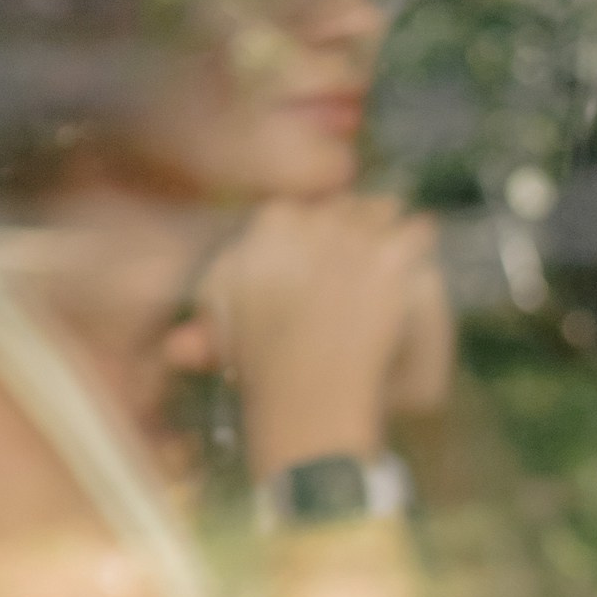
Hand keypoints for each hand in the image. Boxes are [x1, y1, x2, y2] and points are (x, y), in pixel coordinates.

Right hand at [193, 196, 445, 479]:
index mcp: (269, 227)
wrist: (307, 394)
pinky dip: (418, 244)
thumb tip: (177, 343)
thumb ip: (211, 310)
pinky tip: (413, 263)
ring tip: (386, 258)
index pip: (298, 207)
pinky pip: (419, 229)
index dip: (310, 228)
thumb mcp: (223, 330)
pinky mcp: (393, 254)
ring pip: (383, 207)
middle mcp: (313, 220)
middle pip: (343, 202)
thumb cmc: (261, 369)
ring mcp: (358, 234)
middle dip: (350, 225)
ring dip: (386, 229)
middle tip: (354, 259)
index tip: (315, 252)